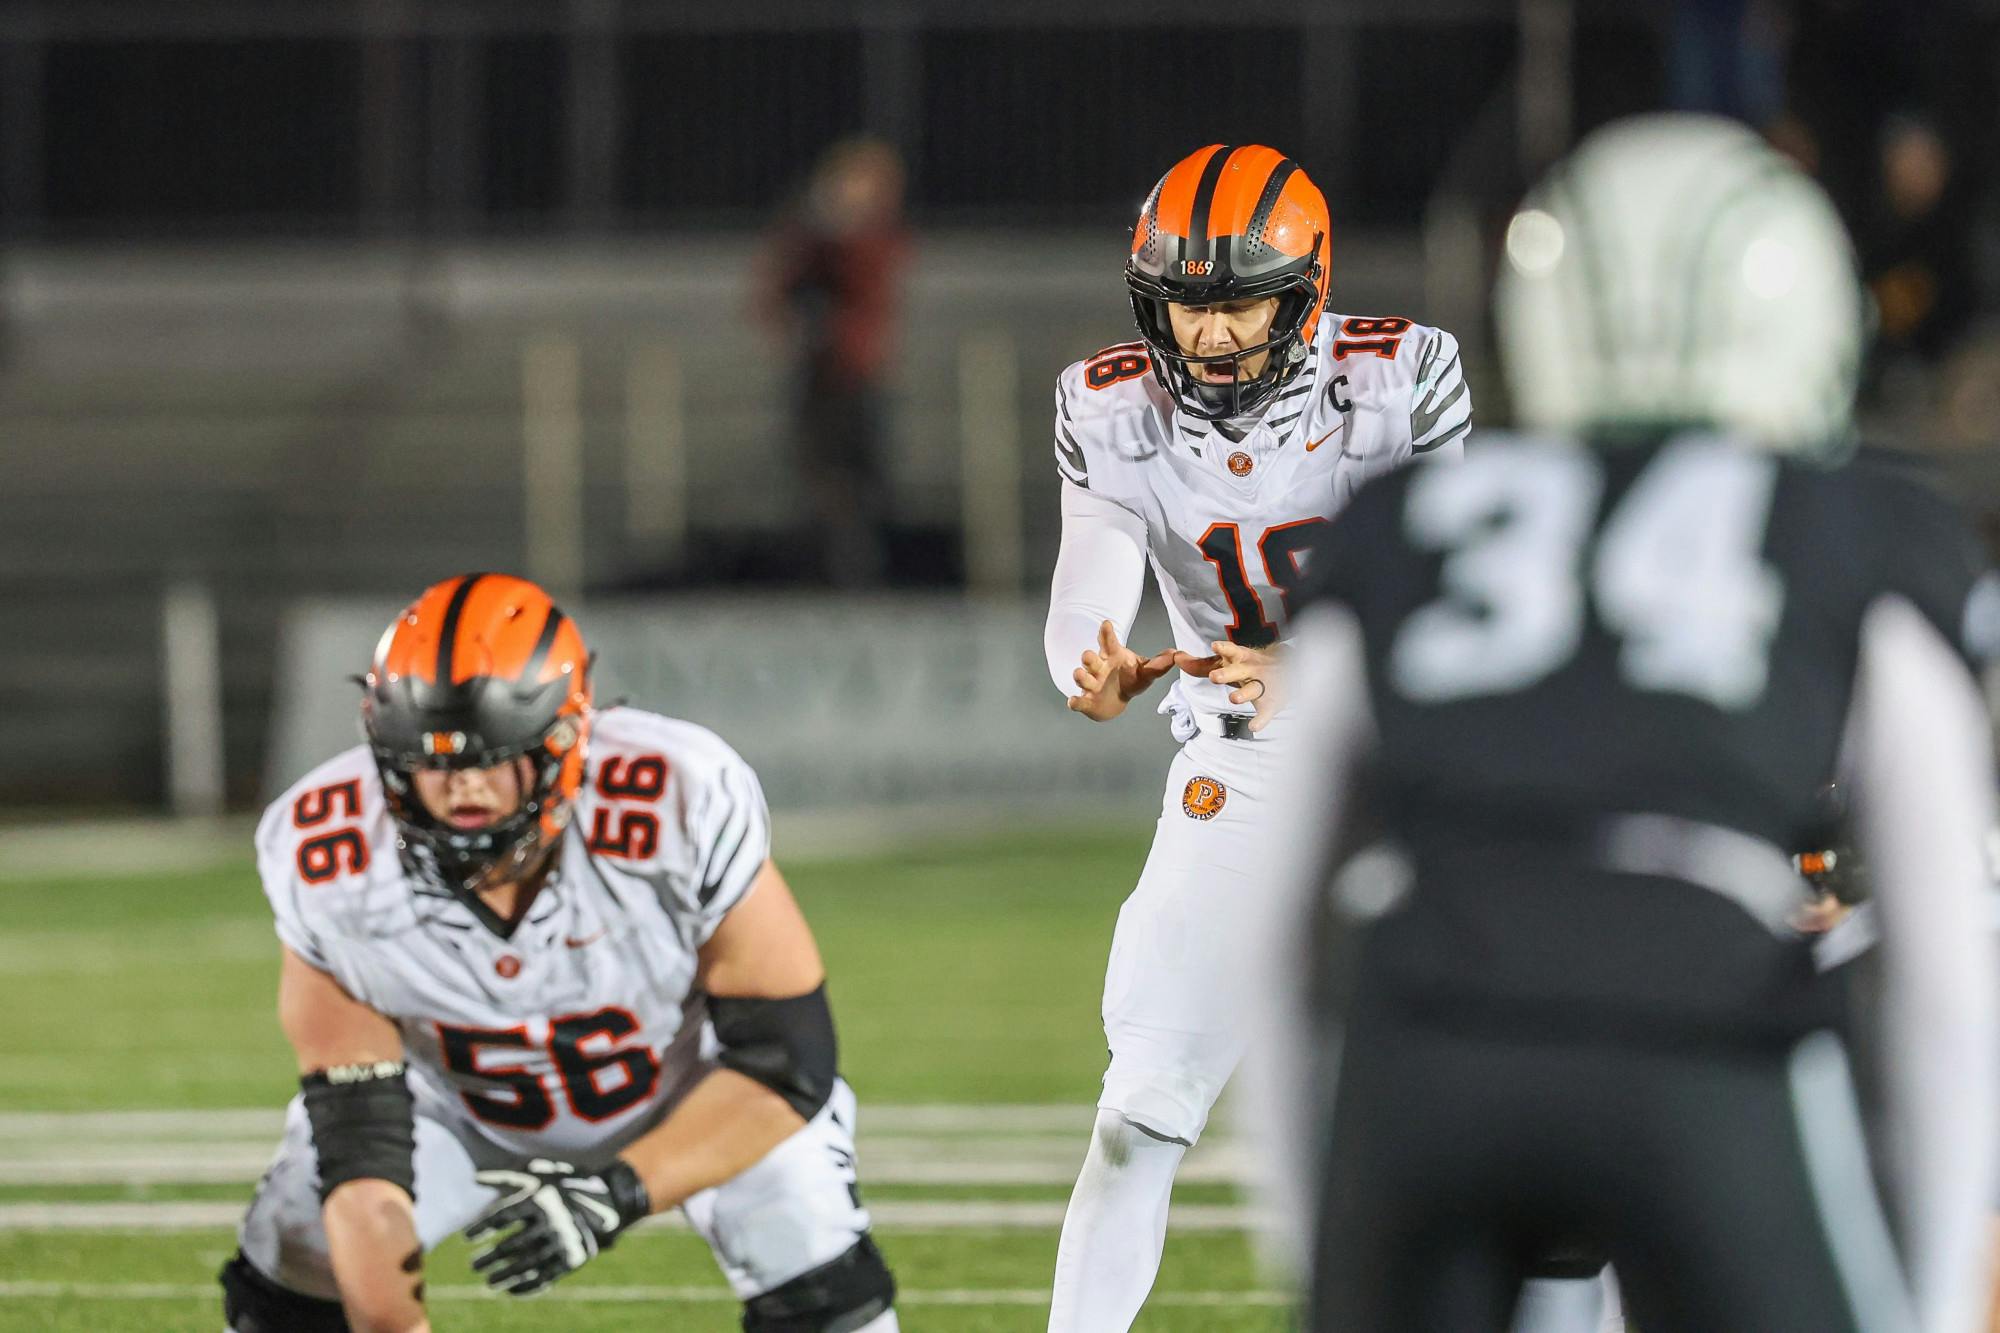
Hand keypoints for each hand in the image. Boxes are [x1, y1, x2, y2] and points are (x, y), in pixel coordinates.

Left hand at [465, 1158, 648, 1294]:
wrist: (604, 1200)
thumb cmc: (559, 1187)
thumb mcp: (535, 1178)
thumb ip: (504, 1179)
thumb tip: (474, 1178)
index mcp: (539, 1198)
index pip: (502, 1215)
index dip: (482, 1227)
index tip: (466, 1237)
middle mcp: (551, 1220)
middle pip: (512, 1244)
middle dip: (490, 1258)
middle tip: (474, 1266)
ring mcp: (563, 1241)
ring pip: (526, 1265)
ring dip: (504, 1276)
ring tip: (488, 1282)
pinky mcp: (572, 1259)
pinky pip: (545, 1278)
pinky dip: (526, 1287)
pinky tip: (510, 1290)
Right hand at [1067, 619, 1177, 721]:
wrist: (1116, 701)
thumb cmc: (1130, 680)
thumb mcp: (1145, 672)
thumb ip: (1159, 664)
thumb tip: (1176, 654)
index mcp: (1112, 657)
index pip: (1108, 642)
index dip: (1106, 633)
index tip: (1106, 624)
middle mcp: (1098, 668)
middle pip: (1090, 658)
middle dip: (1088, 657)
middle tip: (1089, 656)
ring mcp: (1091, 684)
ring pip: (1081, 677)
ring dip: (1080, 675)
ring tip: (1080, 674)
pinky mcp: (1087, 701)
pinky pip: (1078, 701)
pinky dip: (1075, 702)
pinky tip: (1073, 702)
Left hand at [1175, 640, 1282, 732]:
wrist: (1289, 670)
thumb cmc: (1250, 666)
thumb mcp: (1228, 662)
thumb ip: (1200, 664)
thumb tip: (1176, 658)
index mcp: (1241, 659)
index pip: (1231, 651)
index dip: (1223, 648)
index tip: (1215, 646)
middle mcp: (1251, 670)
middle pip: (1238, 671)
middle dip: (1226, 673)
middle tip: (1214, 676)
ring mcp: (1262, 686)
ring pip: (1253, 689)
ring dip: (1243, 693)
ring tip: (1233, 699)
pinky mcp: (1271, 703)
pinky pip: (1266, 712)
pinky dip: (1261, 720)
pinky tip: (1253, 726)